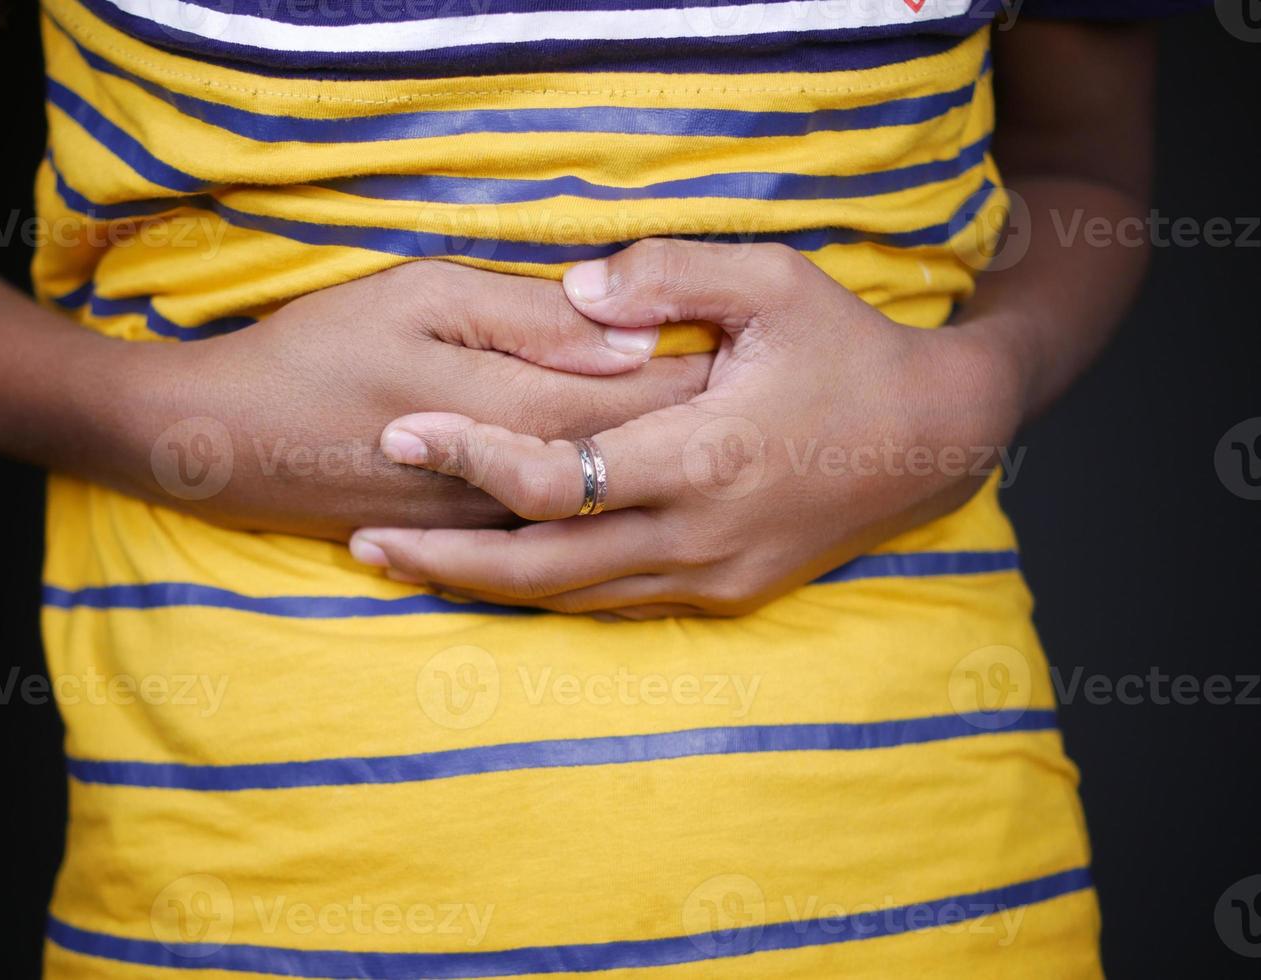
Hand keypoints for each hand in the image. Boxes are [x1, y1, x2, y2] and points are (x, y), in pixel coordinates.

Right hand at [120, 260, 710, 539]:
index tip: (754, 356)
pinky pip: (556, 543)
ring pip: (603, 510)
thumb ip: (530, 318)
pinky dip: (604, 519)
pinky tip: (635, 507)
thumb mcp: (420, 299)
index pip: (640, 398)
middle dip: (696, 433)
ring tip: (715, 458)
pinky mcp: (465, 547)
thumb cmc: (317, 353)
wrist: (223, 445)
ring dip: (659, 482)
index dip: (700, 378)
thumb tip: (630, 336)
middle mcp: (522, 485)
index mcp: (521, 409)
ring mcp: (494, 529)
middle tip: (756, 406)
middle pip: (633, 460)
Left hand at [347, 240, 1023, 616]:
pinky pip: (615, 603)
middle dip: (446, 561)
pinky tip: (494, 570)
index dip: (470, 458)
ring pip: (573, 600)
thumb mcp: (774, 281)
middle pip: (544, 571)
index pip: (558, 480)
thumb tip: (574, 287)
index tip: (401, 432)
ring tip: (404, 562)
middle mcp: (700, 537)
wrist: (938, 438)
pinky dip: (548, 589)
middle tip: (363, 543)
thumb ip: (669, 276)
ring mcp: (714, 577)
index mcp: (703, 457)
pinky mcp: (726, 595)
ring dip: (486, 586)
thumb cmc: (850, 350)